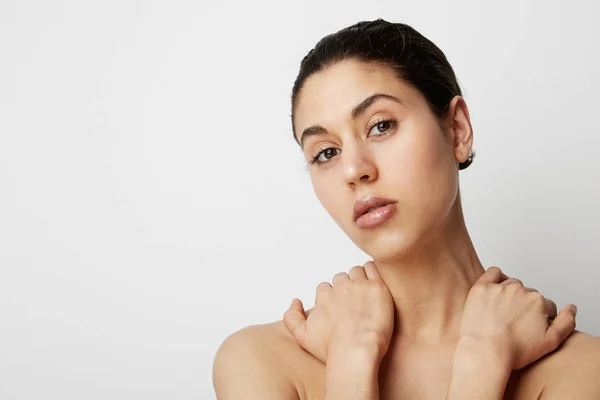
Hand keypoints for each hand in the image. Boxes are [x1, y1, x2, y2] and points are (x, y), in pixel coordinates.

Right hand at [283, 261, 393, 363]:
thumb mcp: (302, 336)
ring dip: (359, 279)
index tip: (340, 309)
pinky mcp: (377, 287)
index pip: (326, 288)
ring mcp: (360, 285)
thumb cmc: (331, 348)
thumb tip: (295, 301)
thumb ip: (291, 317)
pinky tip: (373, 285)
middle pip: (342, 278)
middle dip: (346, 288)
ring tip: (365, 294)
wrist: (356, 353)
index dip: (332, 298)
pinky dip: (371, 272)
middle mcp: (341, 286)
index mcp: (324, 294)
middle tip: (354, 303)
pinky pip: (372, 268)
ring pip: (356, 272)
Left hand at [458, 266, 576, 369]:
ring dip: (510, 293)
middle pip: (528, 294)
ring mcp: (500, 287)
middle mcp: (520, 290)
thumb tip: (572, 308)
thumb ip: (566, 322)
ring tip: (502, 311)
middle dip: (524, 305)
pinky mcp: (482, 287)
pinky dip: (496, 278)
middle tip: (514, 322)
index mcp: (538, 301)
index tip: (529, 327)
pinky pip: (493, 273)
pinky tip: (494, 290)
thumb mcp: (551, 342)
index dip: (539, 317)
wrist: (484, 352)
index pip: (545, 305)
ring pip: (511, 284)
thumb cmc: (514, 350)